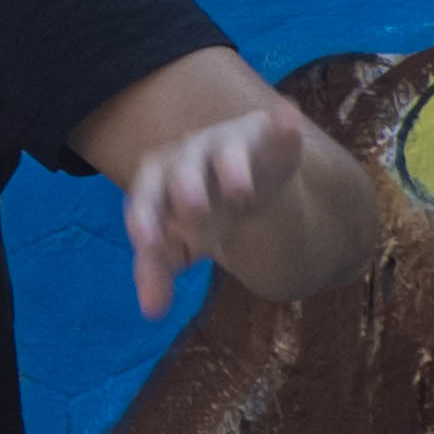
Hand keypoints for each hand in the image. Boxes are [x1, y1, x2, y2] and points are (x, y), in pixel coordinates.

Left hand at [118, 100, 331, 318]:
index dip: (145, 218)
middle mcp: (188, 157)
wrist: (243, 184)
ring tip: (239, 191)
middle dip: (185, 187)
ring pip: (225, 151)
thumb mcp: (176, 244)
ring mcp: (228, 143)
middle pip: (180, 169)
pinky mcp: (268, 137)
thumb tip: (150, 314)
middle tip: (193, 211)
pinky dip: (283, 125)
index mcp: (157, 182)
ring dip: (230, 167)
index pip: (144, 198)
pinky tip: (289, 119)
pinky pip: (276, 129)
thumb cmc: (196, 216)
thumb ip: (157, 274)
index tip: (145, 242)